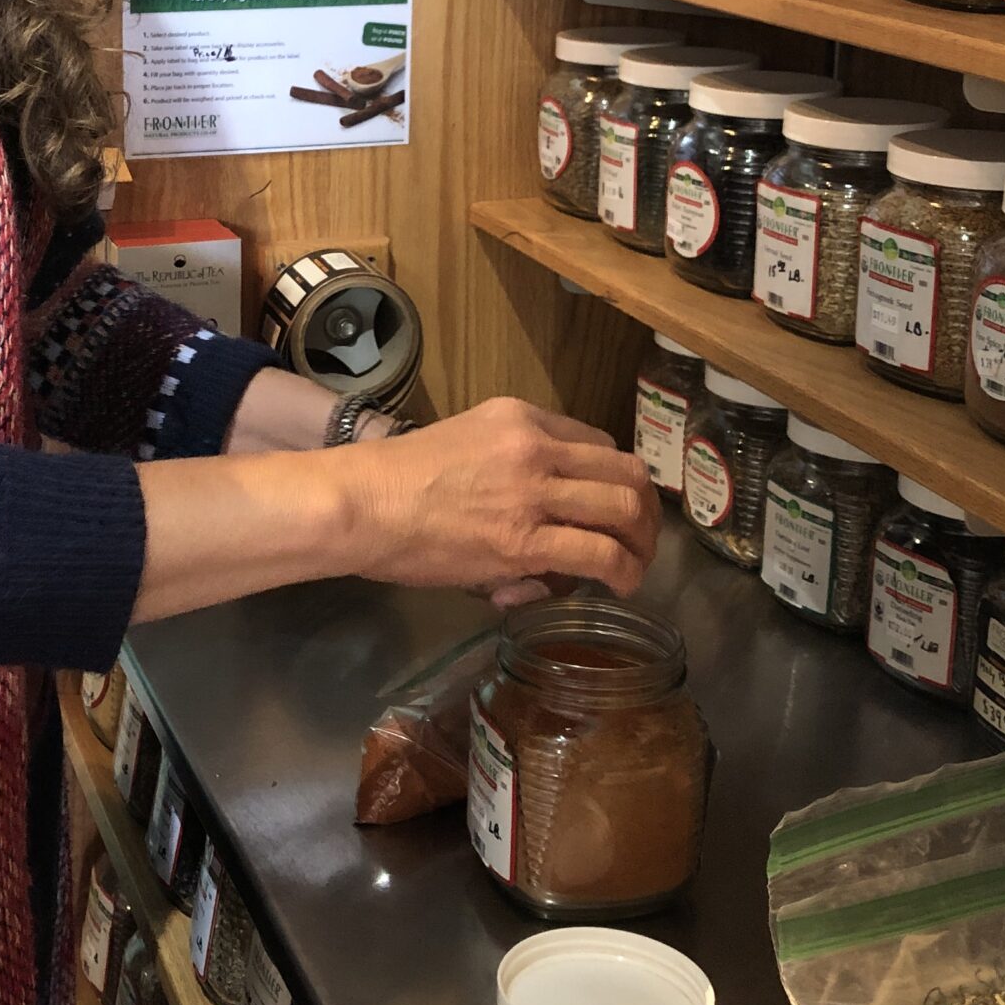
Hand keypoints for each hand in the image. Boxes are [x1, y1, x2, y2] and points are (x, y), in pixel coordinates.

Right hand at [340, 396, 660, 604]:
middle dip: (644, 512)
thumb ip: (509, 473)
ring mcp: (533, 491)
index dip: (615, 481)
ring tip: (634, 568)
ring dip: (641, 544)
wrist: (360, 504)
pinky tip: (619, 586)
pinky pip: (600, 554)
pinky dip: (623, 572)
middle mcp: (536, 445)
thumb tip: (535, 526)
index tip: (610, 510)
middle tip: (639, 541)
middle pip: (626, 473)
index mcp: (519, 417)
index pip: (598, 444)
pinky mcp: (526, 540)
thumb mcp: (462, 445)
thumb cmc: (394, 484)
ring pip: (625, 510)